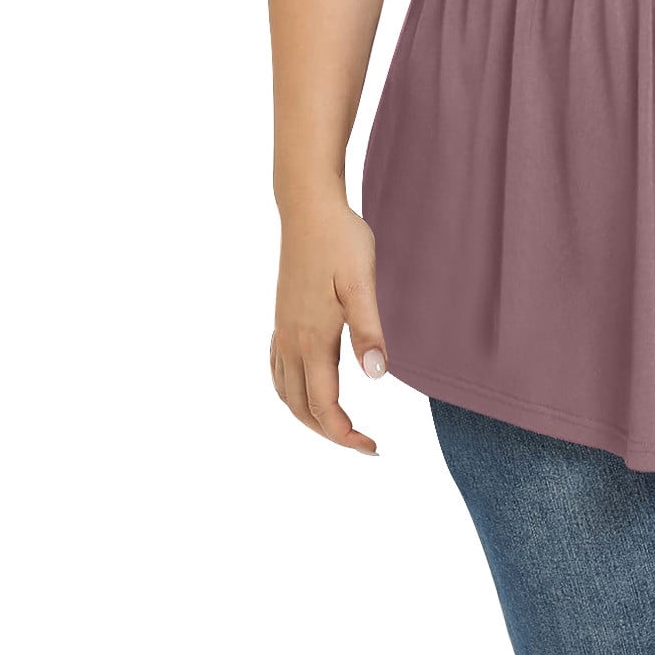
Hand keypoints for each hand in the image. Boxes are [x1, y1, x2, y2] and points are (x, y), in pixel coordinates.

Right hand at [270, 193, 388, 453]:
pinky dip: (290, 391)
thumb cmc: (341, 240)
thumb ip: (368, 329)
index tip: (372, 447)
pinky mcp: (282, 316)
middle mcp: (291, 340)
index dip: (345, 435)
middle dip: (328, 433)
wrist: (308, 207)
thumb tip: (376, 376)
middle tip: (363, 443)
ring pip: (285, 391)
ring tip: (338, 425)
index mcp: (312, 338)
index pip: (323, 406)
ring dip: (307, 416)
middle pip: (300, 407)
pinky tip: (306, 387)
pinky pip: (278, 369)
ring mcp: (283, 328)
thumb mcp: (363, 282)